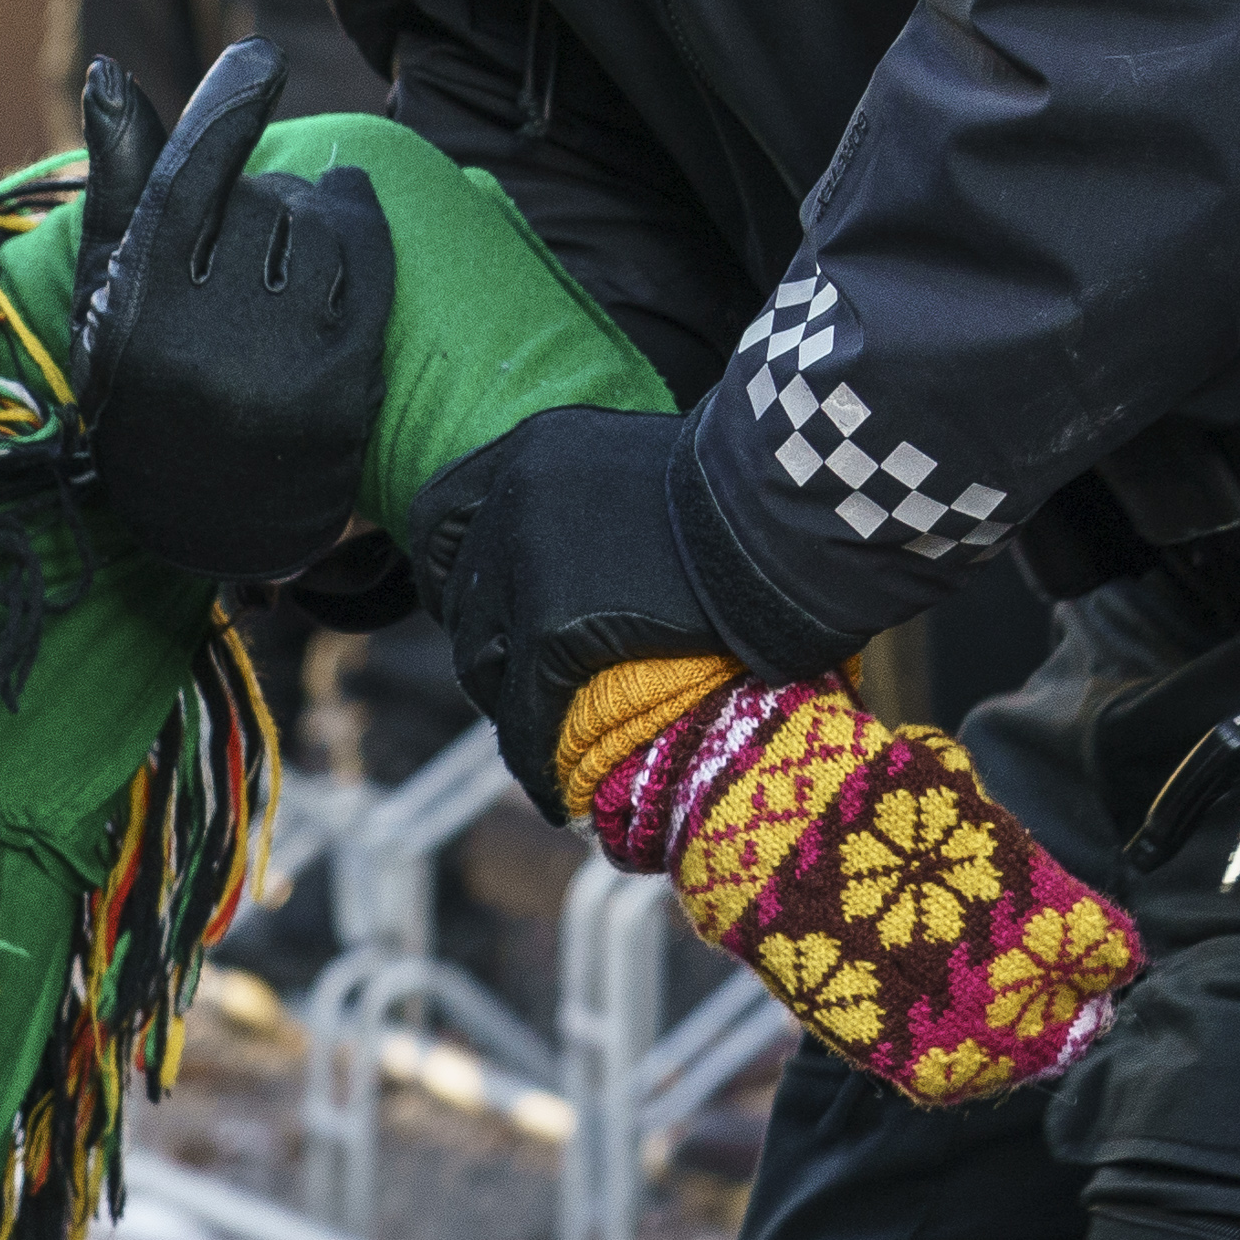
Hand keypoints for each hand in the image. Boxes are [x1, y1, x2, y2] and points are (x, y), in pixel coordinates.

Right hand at [66, 40, 393, 581]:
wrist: (210, 524)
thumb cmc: (144, 390)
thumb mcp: (108, 298)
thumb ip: (121, 187)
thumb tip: (111, 73)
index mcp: (137, 315)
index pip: (191, 185)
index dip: (226, 115)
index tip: (260, 59)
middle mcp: (208, 339)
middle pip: (260, 200)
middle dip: (256, 204)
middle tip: (234, 259)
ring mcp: (282, 360)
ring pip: (318, 225)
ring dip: (307, 222)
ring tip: (275, 273)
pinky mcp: (344, 379)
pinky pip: (368, 260)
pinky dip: (360, 227)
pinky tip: (345, 217)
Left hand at [403, 403, 773, 817]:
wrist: (800, 512)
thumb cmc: (755, 494)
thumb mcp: (644, 471)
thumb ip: (591, 507)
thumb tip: (573, 557)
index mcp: (532, 450)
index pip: (439, 518)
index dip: (453, 572)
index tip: (479, 606)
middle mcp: (512, 498)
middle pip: (463, 597)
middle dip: (487, 644)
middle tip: (521, 683)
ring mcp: (526, 563)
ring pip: (482, 659)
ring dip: (509, 700)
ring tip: (543, 736)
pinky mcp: (551, 629)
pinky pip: (524, 710)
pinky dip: (534, 753)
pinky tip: (554, 789)